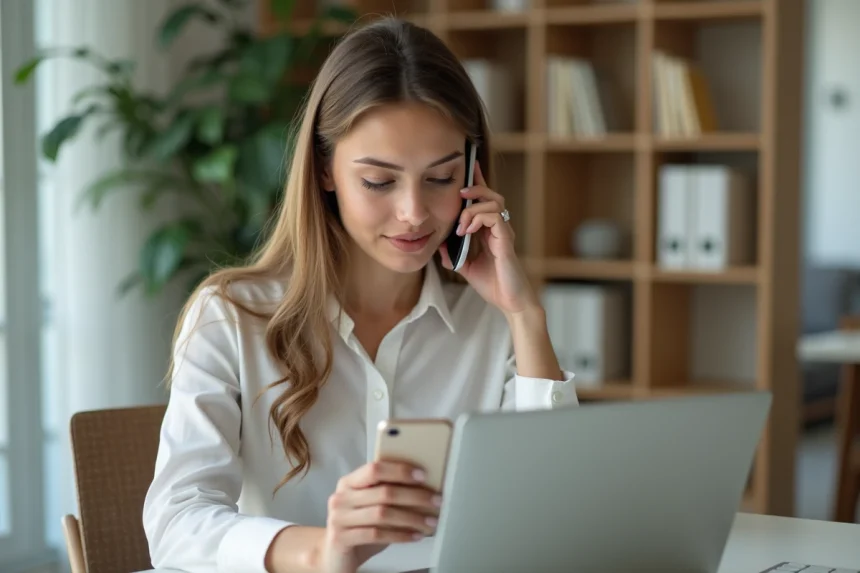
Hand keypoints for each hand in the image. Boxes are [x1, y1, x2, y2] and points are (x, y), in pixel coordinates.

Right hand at [320, 460, 441, 572]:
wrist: (334, 556)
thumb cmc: (358, 528)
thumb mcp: (370, 506)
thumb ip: (387, 494)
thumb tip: (423, 488)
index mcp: (348, 483)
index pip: (375, 469)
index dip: (400, 470)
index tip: (422, 475)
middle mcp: (341, 498)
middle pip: (383, 492)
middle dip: (415, 495)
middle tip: (436, 500)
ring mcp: (338, 518)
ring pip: (383, 514)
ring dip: (412, 517)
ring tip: (430, 521)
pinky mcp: (341, 538)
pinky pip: (377, 534)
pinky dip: (401, 535)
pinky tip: (415, 535)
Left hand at [439, 161, 539, 315]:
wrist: (509, 302)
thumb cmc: (492, 284)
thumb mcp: (465, 266)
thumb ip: (453, 254)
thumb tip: (439, 244)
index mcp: (490, 231)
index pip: (484, 201)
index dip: (478, 182)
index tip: (468, 167)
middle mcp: (499, 228)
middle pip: (492, 194)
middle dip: (476, 187)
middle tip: (459, 191)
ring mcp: (504, 232)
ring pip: (494, 202)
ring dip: (473, 207)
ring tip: (461, 224)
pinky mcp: (506, 240)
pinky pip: (495, 217)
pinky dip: (478, 219)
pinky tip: (467, 231)